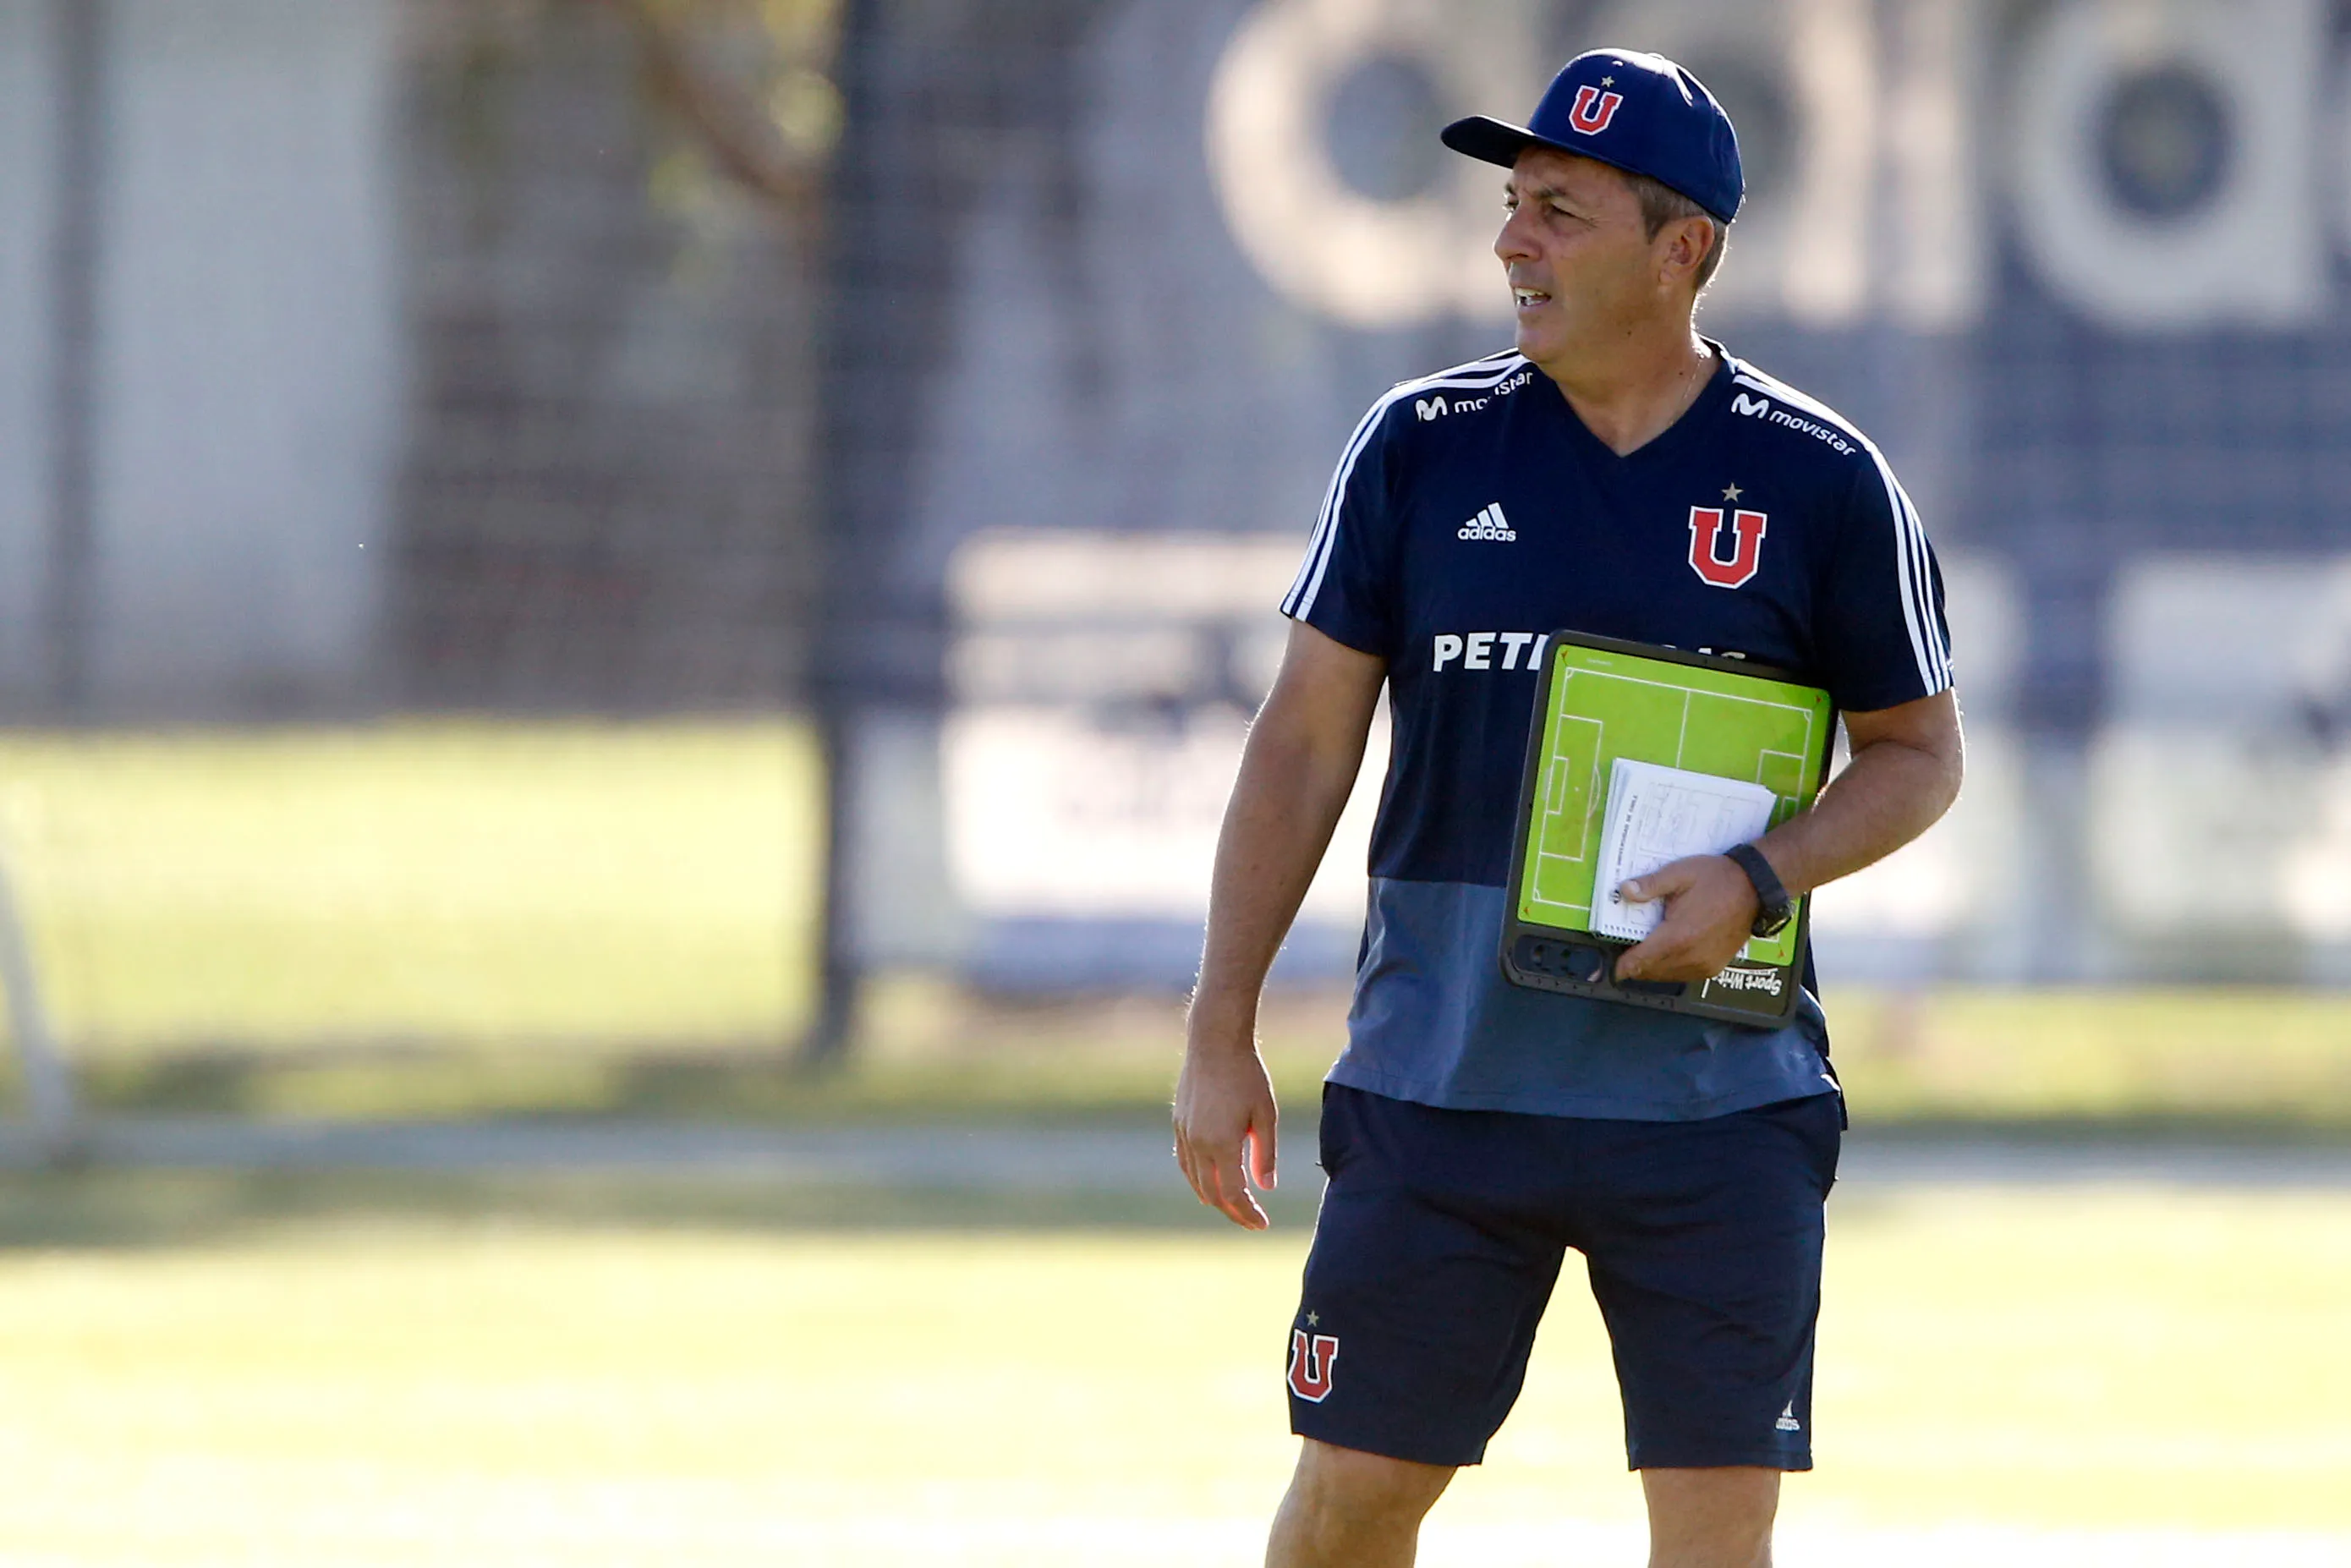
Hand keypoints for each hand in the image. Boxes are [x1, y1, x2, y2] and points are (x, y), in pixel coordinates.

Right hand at [1173, 1030, 1277, 1230]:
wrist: (1214, 1042)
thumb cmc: (1246, 1075)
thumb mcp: (1265, 1114)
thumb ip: (1265, 1154)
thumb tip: (1266, 1187)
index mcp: (1221, 1143)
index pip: (1234, 1194)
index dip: (1248, 1213)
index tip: (1262, 1224)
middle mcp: (1198, 1144)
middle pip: (1212, 1193)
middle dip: (1232, 1212)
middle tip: (1251, 1221)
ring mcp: (1184, 1134)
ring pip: (1195, 1181)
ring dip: (1213, 1198)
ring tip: (1233, 1207)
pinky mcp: (1179, 1124)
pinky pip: (1185, 1163)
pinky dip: (1198, 1179)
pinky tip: (1209, 1181)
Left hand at [1613, 853, 1760, 982]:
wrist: (1755, 888)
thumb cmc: (1716, 879)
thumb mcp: (1680, 873)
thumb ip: (1650, 885)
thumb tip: (1624, 891)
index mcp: (1677, 937)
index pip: (1640, 961)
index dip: (1621, 966)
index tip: (1609, 967)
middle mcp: (1690, 958)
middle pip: (1650, 971)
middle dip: (1634, 964)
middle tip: (1625, 951)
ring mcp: (1704, 966)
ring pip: (1666, 975)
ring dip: (1652, 967)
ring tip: (1644, 950)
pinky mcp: (1714, 968)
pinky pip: (1683, 975)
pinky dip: (1670, 968)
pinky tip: (1667, 952)